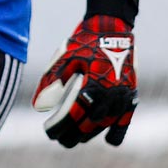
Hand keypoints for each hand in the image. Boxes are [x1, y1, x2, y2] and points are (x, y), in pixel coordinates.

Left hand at [32, 14, 136, 147]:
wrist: (112, 27)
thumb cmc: (85, 43)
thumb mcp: (65, 58)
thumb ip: (50, 81)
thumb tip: (37, 106)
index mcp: (90, 87)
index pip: (71, 118)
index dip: (59, 129)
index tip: (50, 133)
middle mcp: (108, 96)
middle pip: (86, 127)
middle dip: (71, 137)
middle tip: (60, 139)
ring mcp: (120, 97)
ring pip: (103, 126)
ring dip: (88, 135)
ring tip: (77, 137)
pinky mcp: (130, 96)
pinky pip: (124, 122)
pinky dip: (116, 133)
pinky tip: (107, 138)